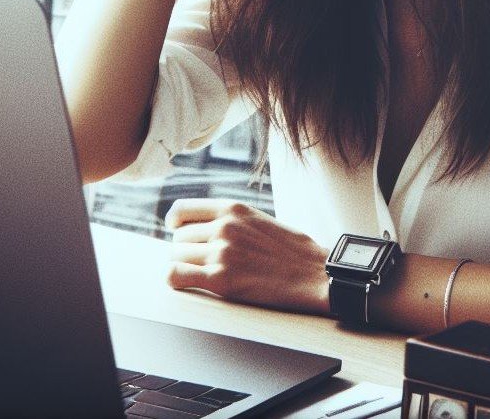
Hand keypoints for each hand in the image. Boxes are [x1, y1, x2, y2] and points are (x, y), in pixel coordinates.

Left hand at [165, 198, 330, 314]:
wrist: (314, 274)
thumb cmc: (290, 250)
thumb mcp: (257, 219)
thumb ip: (229, 219)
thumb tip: (200, 228)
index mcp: (233, 208)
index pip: (181, 209)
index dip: (174, 223)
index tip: (176, 231)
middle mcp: (224, 227)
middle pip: (178, 238)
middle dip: (186, 250)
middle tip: (204, 261)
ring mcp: (222, 252)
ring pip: (176, 256)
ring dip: (186, 266)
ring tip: (206, 272)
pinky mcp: (222, 280)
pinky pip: (176, 276)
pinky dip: (176, 279)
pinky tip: (187, 282)